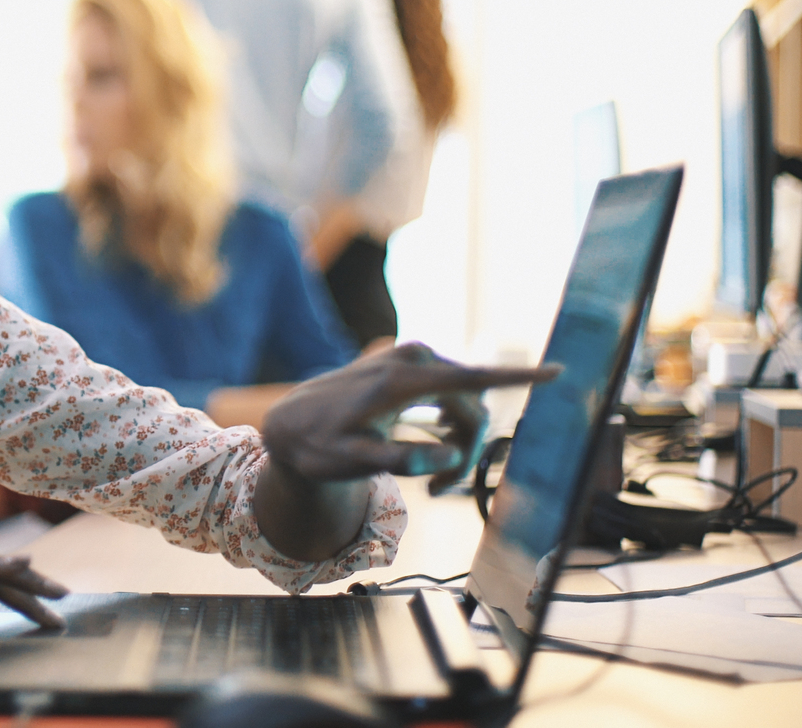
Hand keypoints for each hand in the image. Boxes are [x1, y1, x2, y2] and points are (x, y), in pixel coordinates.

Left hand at [262, 342, 560, 493]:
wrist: (291, 424)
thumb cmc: (318, 447)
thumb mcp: (351, 462)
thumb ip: (397, 460)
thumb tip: (447, 458)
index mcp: (401, 381)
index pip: (472, 378)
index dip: (520, 376)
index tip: (560, 371)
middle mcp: (411, 360)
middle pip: (474, 408)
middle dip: (468, 452)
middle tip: (438, 492)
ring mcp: (411, 358)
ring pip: (465, 406)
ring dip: (459, 444)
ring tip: (430, 483)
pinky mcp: (409, 365)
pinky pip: (451, 397)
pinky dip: (449, 429)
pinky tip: (430, 455)